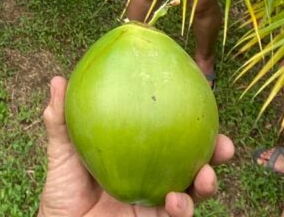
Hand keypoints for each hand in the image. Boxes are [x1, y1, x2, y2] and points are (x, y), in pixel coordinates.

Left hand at [37, 76, 234, 216]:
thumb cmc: (61, 190)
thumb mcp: (63, 152)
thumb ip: (62, 120)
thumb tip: (58, 80)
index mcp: (140, 154)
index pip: (172, 133)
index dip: (192, 120)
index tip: (205, 100)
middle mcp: (154, 177)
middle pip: (194, 162)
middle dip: (215, 153)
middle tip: (225, 143)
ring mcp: (156, 203)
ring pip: (194, 193)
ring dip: (207, 184)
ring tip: (207, 175)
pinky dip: (182, 209)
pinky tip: (175, 200)